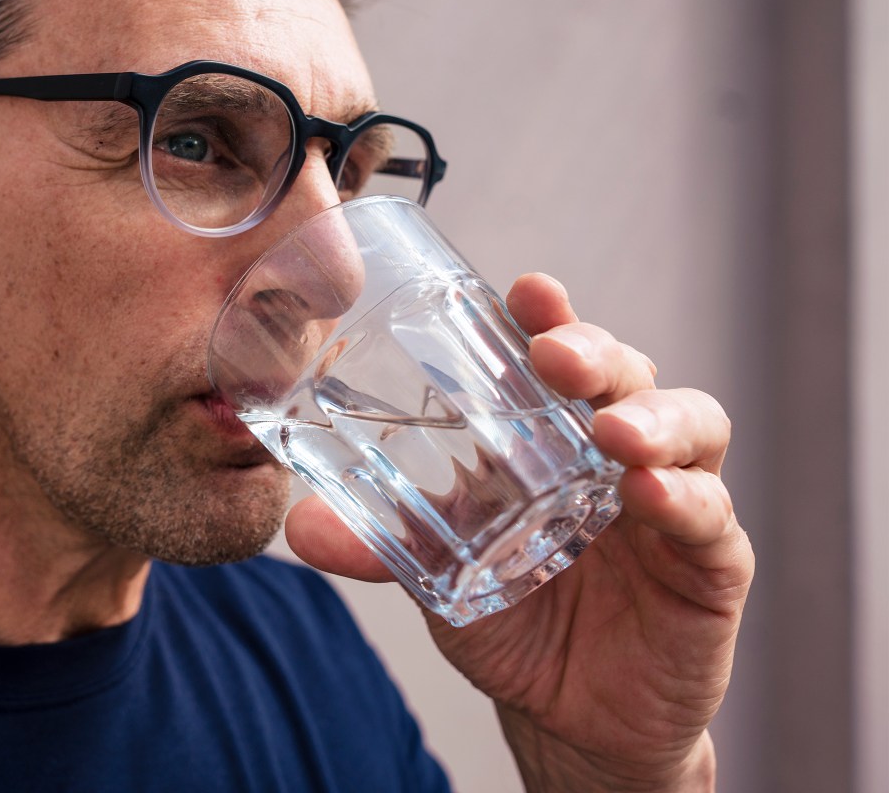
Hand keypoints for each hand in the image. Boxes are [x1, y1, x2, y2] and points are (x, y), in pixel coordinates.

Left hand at [284, 273, 753, 791]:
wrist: (566, 719)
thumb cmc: (511, 617)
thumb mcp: (437, 574)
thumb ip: (376, 546)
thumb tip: (296, 526)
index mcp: (554, 434)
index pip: (560, 354)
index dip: (551, 316)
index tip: (525, 290)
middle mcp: (618, 449)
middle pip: (626, 372)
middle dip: (596, 351)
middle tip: (555, 355)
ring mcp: (672, 498)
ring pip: (690, 425)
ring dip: (652, 417)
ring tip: (611, 429)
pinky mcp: (712, 562)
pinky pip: (713, 516)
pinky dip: (686, 498)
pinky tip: (650, 494)